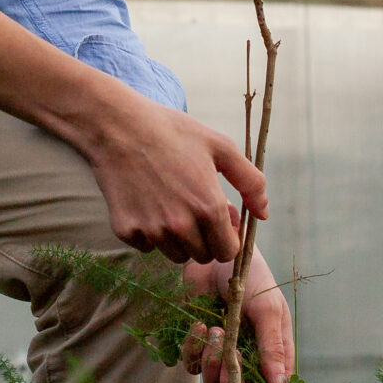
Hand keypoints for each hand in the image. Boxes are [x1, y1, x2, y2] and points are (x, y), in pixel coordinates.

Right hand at [80, 97, 266, 263]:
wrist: (119, 126)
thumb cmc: (173, 132)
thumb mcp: (220, 147)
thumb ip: (250, 182)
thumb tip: (264, 214)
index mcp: (209, 207)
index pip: (228, 252)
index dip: (227, 238)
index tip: (219, 220)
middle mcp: (181, 225)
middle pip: (203, 256)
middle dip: (205, 239)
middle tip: (195, 210)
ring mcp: (152, 230)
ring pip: (175, 255)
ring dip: (178, 239)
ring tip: (172, 206)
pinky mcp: (127, 230)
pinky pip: (147, 246)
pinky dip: (150, 233)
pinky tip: (148, 204)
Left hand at [179, 250, 293, 382]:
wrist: (215, 257)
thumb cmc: (251, 279)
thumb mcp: (267, 310)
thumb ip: (273, 347)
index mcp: (273, 355)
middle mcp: (248, 361)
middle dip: (231, 381)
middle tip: (231, 354)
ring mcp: (222, 356)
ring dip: (211, 363)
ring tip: (216, 329)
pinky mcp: (198, 347)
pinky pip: (190, 365)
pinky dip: (192, 348)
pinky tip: (200, 324)